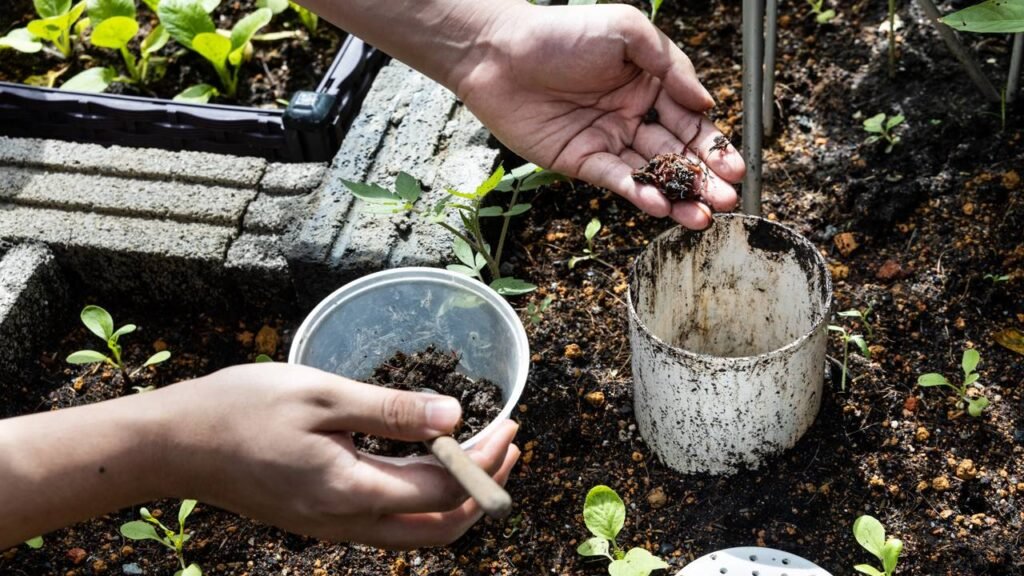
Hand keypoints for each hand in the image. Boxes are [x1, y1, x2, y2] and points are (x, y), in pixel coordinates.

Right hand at [160, 363, 519, 548]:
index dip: (484, 459)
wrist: (176, 445)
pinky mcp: (321, 521)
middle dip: (485, 489)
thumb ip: (390, 411)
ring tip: (483, 453)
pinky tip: (429, 463)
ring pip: (417, 532)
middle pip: (440, 528)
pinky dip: (424, 500)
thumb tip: (454, 416)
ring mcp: (333, 528)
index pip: (442, 487)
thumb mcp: (321, 393)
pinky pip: (390, 523)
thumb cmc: (241, 408)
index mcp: (350, 490)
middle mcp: (347, 523)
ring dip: (458, 497)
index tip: (508, 423)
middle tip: (510, 445)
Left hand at [456, 3, 745, 228]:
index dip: (714, 147)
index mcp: (650, 84)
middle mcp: (633, 115)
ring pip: (651, 174)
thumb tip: (705, 103)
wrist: (500, 53)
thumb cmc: (562, 32)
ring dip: (678, 197)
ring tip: (702, 218)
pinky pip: (617, 180)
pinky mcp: (582, 160)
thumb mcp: (626, 31)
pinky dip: (639, 194)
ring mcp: (608, 140)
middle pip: (677, 154)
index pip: (691, 121)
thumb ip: (670, 65)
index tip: (735, 168)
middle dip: (704, 180)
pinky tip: (660, 206)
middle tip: (728, 202)